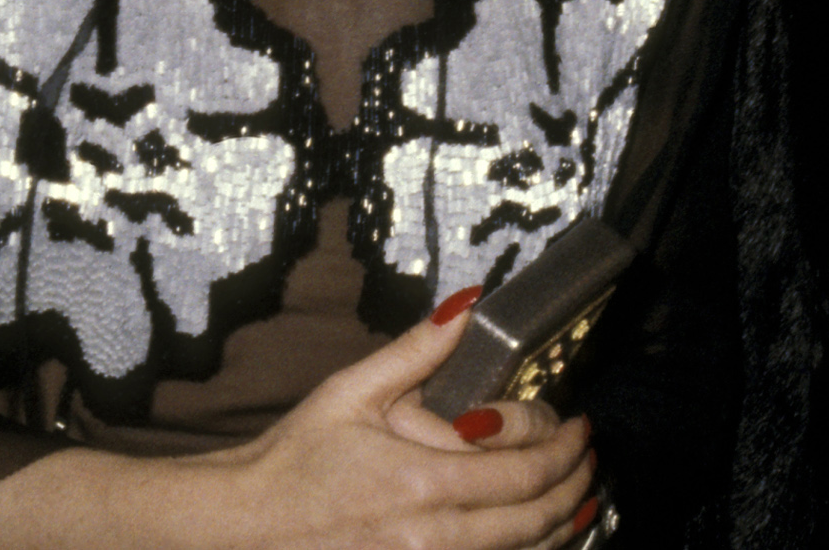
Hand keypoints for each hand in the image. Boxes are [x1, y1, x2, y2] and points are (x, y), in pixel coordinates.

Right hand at [199, 293, 601, 549]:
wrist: (237, 526)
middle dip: (575, 488)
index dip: (565, 449)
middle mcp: (431, 539)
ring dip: (561, 530)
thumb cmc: (293, 459)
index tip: (581, 425)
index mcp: (424, 484)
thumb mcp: (352, 391)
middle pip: (534, 521)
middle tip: (591, 459)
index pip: (525, 472)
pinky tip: (536, 540)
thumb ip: (418, 350)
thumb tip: (469, 303)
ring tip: (583, 502)